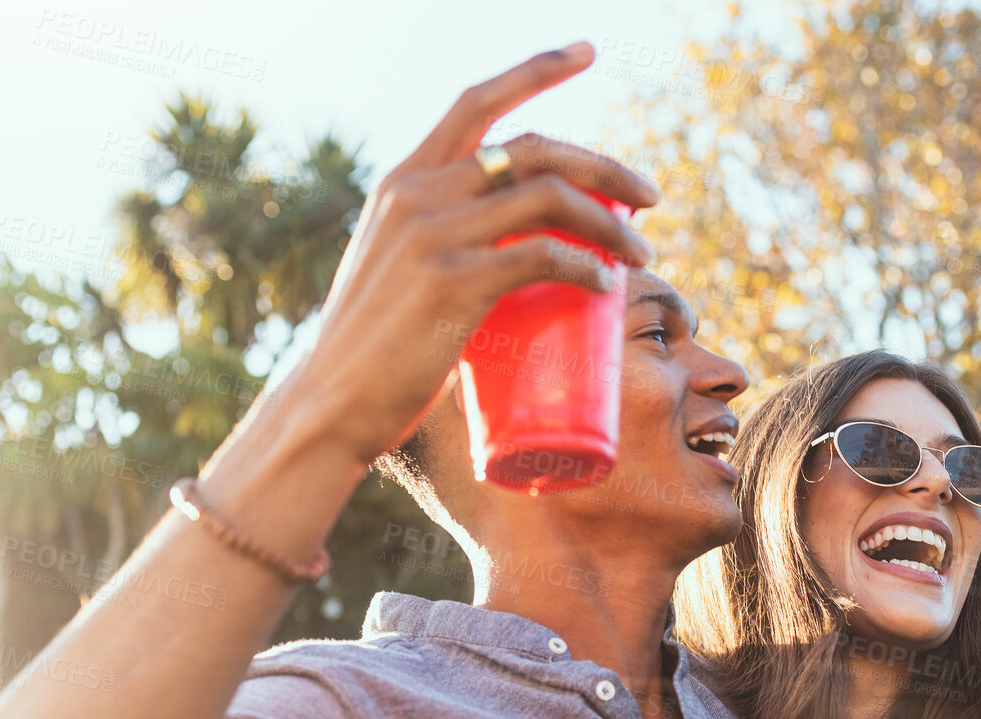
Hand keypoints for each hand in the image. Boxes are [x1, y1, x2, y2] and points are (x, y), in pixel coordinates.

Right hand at [277, 42, 658, 466]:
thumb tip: (510, 258)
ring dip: (610, 222)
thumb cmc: (371, 354)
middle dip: (606, 167)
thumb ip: (441, 246)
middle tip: (651, 197)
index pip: (476, 102)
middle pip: (534, 150)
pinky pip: (542, 257)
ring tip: (641, 255)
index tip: (587, 51)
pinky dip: (586, 267)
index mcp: (401, 181)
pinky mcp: (452, 284)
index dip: (537, 69)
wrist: (329, 405)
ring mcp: (433, 236)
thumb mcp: (397, 271)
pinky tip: (605, 286)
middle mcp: (415, 194)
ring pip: (549, 198)